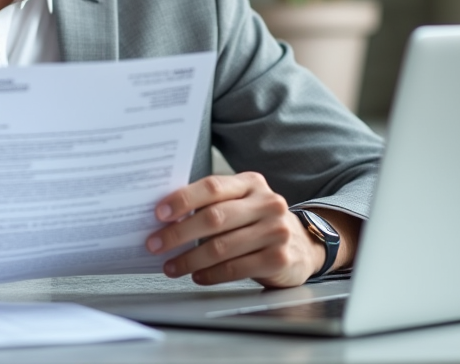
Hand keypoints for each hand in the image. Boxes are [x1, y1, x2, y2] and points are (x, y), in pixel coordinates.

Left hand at [145, 172, 325, 287]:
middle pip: (214, 218)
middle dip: (178, 233)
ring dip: (190, 259)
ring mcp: (276, 231)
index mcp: (251, 183)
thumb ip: (212, 204)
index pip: (212, 187)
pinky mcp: (279, 258)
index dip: (183, 199)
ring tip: (171, 266)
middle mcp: (267, 203)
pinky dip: (212, 274)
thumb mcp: (241, 203)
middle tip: (155, 244)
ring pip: (222, 247)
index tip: (159, 213)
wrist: (303, 245)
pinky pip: (236, 268)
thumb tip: (166, 219)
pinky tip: (197, 276)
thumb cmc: (258, 222)